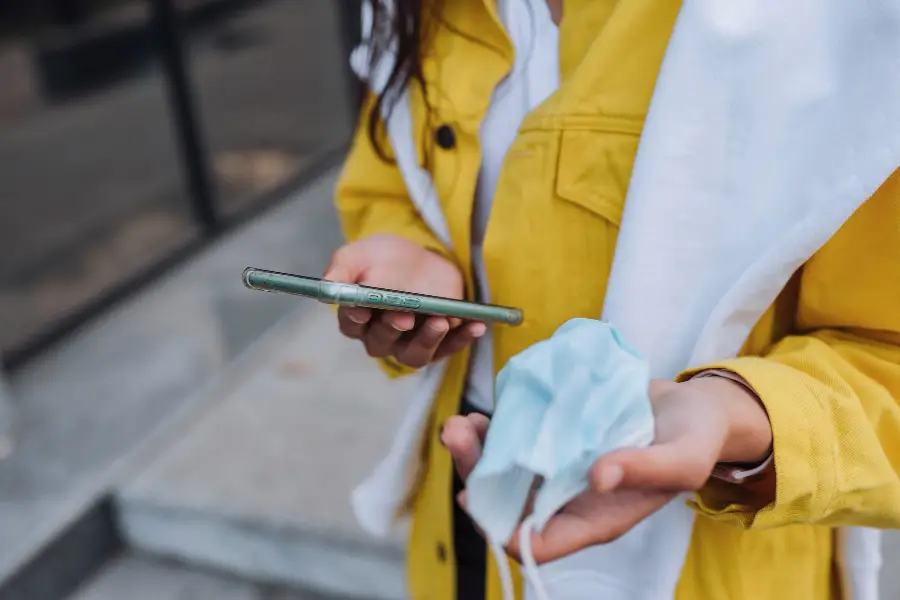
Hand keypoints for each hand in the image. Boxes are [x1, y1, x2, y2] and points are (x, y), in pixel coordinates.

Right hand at [325, 234, 485, 367]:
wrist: (423, 258)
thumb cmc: (386, 259)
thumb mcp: (361, 255)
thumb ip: (343, 270)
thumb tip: (329, 286)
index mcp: (358, 317)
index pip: (351, 325)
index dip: (356, 319)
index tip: (362, 309)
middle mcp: (381, 337)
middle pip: (381, 343)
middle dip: (391, 329)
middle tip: (403, 315)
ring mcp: (411, 343)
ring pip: (414, 355)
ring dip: (427, 340)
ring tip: (440, 321)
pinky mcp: (439, 342)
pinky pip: (449, 348)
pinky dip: (463, 339)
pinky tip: (476, 325)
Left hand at [443, 376, 772, 563]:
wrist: (693, 407)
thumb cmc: (695, 439)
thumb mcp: (683, 458)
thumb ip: (645, 470)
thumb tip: (598, 478)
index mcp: (596, 518)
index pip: (538, 543)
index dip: (501, 528)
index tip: (474, 495)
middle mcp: (569, 498)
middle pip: (507, 504)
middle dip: (474, 475)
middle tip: (456, 433)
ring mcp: (559, 469)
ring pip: (503, 472)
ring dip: (475, 452)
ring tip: (461, 421)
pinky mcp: (555, 439)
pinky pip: (515, 441)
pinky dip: (495, 430)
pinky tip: (485, 411)